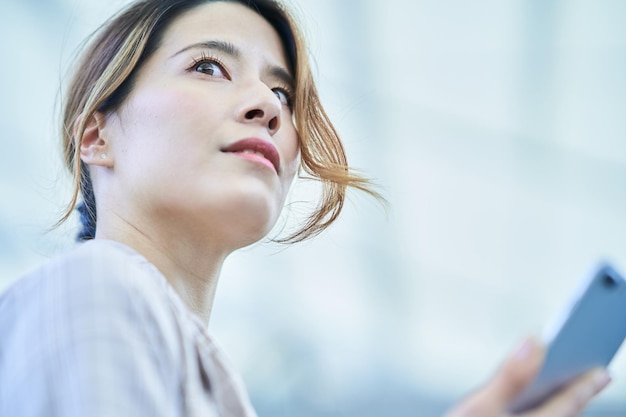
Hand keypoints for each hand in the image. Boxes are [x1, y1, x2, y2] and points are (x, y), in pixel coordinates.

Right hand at [444, 338, 611, 416]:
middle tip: (591, 379)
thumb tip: (534, 343)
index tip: (601, 372)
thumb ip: (509, 376)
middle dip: (576, 397)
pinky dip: (544, 415)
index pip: (569, 404)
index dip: (586, 385)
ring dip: (561, 408)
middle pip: (564, 416)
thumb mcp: (478, 407)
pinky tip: (532, 410)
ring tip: (564, 393)